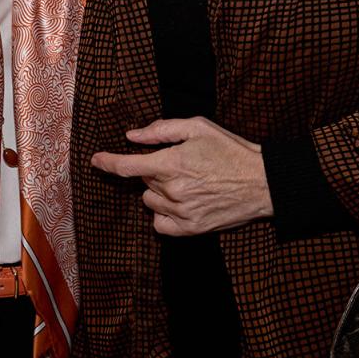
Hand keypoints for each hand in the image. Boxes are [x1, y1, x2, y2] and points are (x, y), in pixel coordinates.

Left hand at [91, 116, 272, 235]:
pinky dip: (164, 214)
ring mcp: (182, 212)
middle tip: (179, 163)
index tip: (96, 160)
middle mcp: (173, 190)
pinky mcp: (191, 229)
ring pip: (150, 201)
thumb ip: (162, 130)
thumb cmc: (231, 150)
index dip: (107, 162)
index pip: (127, 166)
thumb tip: (132, 136)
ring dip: (159, 192)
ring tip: (186, 183)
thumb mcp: (199, 127)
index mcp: (172, 162)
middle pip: (143, 181)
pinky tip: (180, 204)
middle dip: (153, 170)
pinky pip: (160, 224)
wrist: (262, 182)